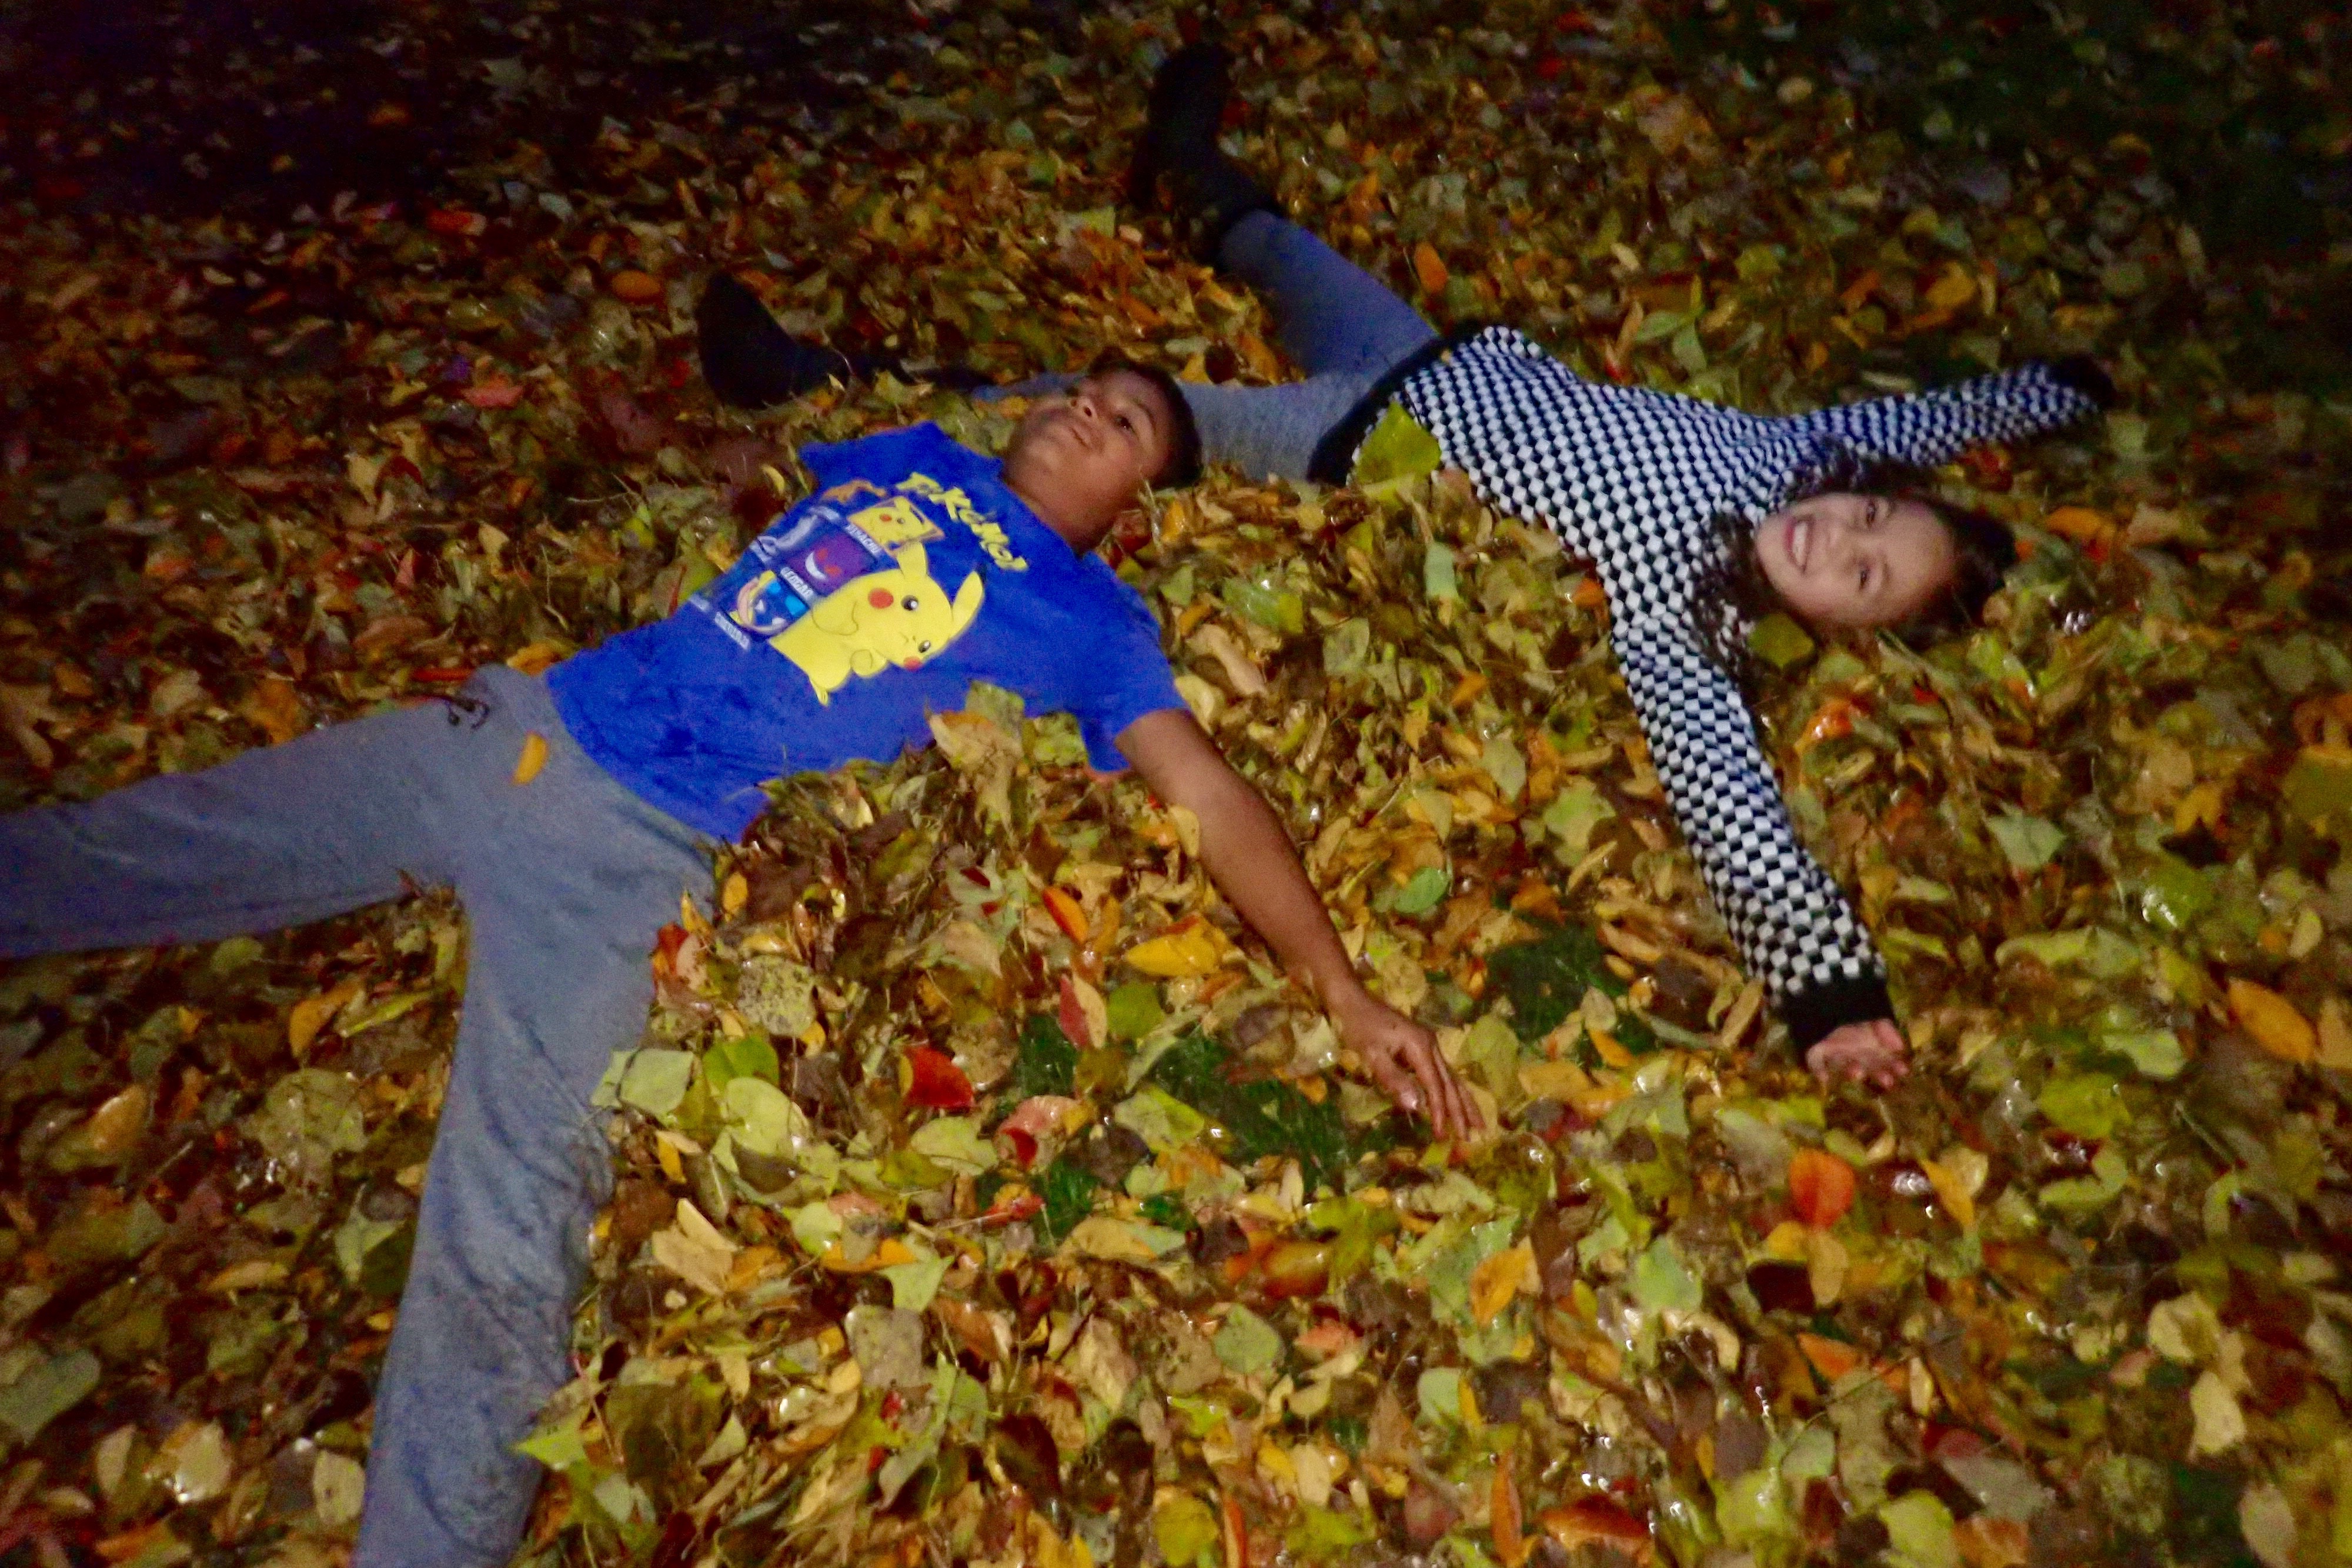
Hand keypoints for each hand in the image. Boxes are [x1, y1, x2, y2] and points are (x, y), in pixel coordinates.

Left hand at [1330, 987, 1481, 1140]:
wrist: (1353, 999)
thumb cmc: (1359, 1026)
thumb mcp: (1372, 1054)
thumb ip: (1394, 1079)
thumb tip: (1416, 1106)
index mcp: (1420, 1046)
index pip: (1434, 1086)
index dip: (1439, 1111)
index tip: (1442, 1134)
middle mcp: (1431, 1045)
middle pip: (1451, 1082)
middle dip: (1461, 1111)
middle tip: (1471, 1137)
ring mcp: (1429, 1045)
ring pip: (1452, 1077)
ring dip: (1464, 1101)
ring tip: (1478, 1124)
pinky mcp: (1423, 1046)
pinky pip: (1443, 1073)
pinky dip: (1453, 1090)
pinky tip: (1458, 1102)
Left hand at [1805, 1018, 1909, 1090]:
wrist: (1827, 999)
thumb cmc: (1855, 1011)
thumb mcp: (1875, 1017)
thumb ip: (1886, 1030)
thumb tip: (1899, 1047)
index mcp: (1868, 1048)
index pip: (1883, 1060)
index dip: (1893, 1066)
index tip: (1904, 1070)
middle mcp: (1853, 1054)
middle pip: (1866, 1066)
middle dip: (1877, 1074)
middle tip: (1888, 1081)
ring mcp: (1835, 1053)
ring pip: (1844, 1065)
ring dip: (1851, 1071)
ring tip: (1859, 1073)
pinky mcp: (1816, 1051)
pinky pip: (1816, 1062)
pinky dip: (1818, 1070)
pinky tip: (1824, 1078)